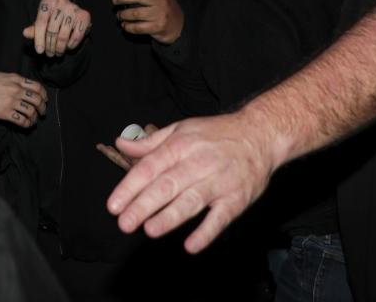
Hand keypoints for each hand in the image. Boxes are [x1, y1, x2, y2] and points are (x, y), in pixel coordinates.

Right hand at [0, 72, 47, 127]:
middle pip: (37, 99)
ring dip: (35, 117)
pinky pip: (22, 120)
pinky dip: (27, 124)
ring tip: (34, 120)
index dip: (44, 95)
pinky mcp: (5, 113)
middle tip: (42, 112)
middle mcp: (16, 90)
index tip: (44, 100)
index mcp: (16, 79)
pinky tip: (26, 124)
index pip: (37, 87)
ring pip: (31, 111)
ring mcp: (11, 101)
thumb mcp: (1, 75)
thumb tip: (23, 86)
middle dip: (42, 107)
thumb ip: (14, 80)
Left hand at [22, 0, 90, 56]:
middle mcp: (61, 1)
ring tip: (58, 52)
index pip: (41, 22)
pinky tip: (69, 47)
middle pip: (52, 29)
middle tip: (49, 54)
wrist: (73, 16)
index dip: (39, 38)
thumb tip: (25, 33)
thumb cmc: (54, 20)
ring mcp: (73, 7)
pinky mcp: (84, 15)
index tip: (39, 51)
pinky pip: (77, 35)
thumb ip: (34, 29)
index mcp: (48, 1)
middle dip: (50, 45)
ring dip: (60, 47)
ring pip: (63, 34)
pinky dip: (72, 44)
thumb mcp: (43, 23)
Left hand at [106, 112, 278, 253]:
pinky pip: (221, 217)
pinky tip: (192, 245)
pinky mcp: (237, 198)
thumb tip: (121, 143)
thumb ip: (150, 142)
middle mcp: (198, 162)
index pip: (150, 167)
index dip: (130, 187)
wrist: (261, 134)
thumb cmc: (216, 133)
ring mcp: (219, 181)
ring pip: (191, 201)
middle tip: (125, 223)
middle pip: (167, 186)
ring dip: (170, 217)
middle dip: (143, 205)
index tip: (114, 205)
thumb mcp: (181, 129)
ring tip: (150, 230)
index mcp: (181, 145)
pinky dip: (207, 232)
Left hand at [113, 0, 184, 43]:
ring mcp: (159, 15)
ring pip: (136, 13)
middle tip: (115, 0)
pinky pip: (138, 27)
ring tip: (119, 15)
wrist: (179, 27)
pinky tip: (125, 25)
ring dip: (123, 14)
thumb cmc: (166, 9)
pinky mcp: (157, 27)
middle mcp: (161, 1)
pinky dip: (128, 26)